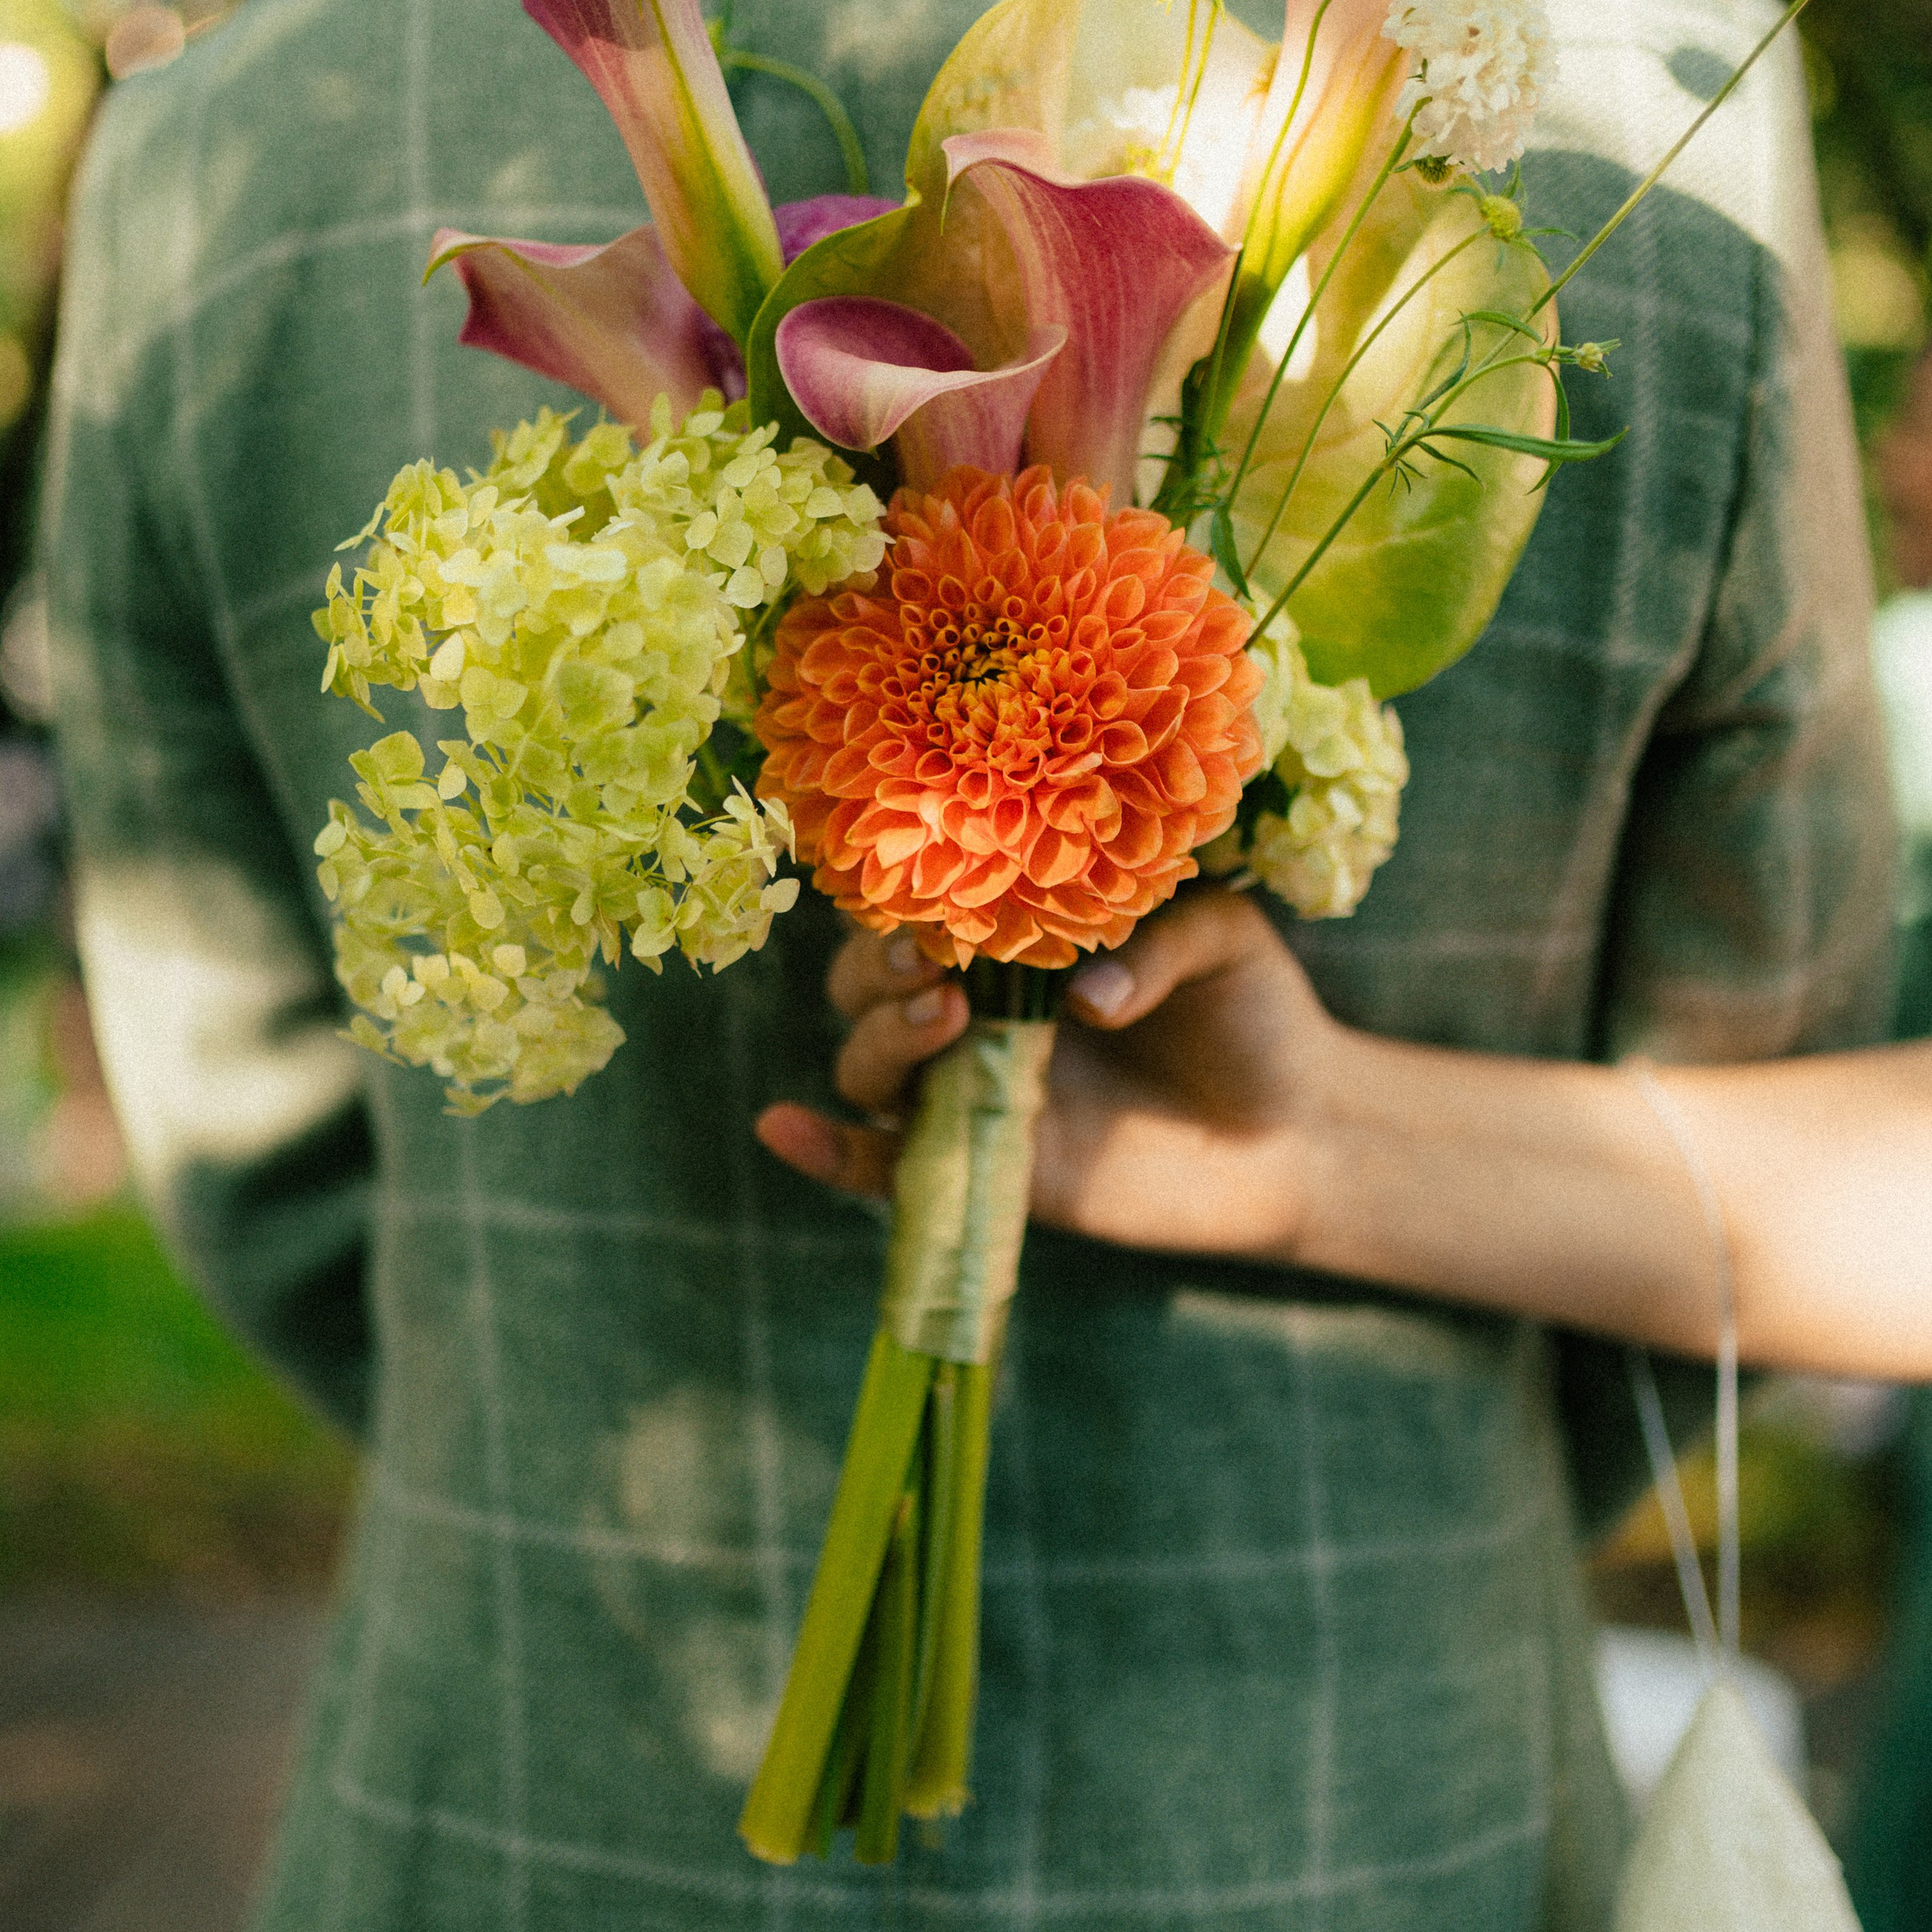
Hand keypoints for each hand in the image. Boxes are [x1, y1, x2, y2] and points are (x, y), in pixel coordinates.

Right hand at [755, 890, 1342, 1262]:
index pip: (922, 907)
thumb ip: (1158, 947)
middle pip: (867, 984)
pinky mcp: (985, 1171)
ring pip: (868, 1064)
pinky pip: (882, 1166)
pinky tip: (781, 1127)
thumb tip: (1086, 996)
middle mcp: (976, 1014)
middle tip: (935, 960)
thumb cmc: (1253, 1016)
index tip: (939, 892)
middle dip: (881, 967)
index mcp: (1017, 942)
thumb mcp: (1223, 943)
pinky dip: (825, 1151)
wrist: (1299, 1132)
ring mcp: (973, 1094)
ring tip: (948, 1020)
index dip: (909, 897)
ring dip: (881, 1040)